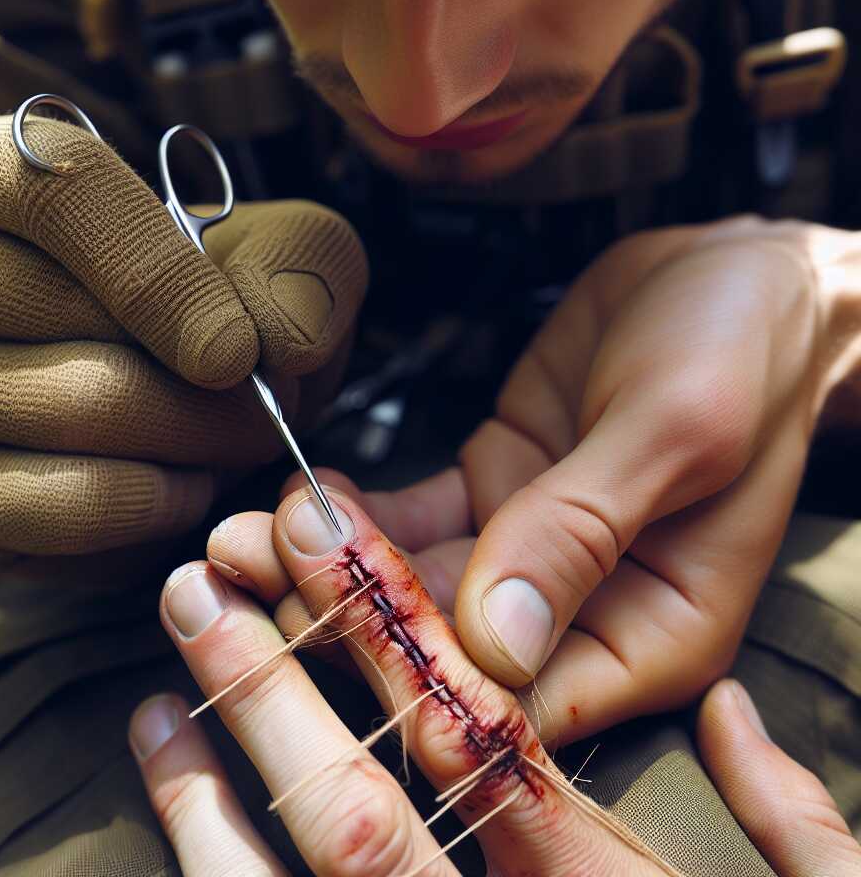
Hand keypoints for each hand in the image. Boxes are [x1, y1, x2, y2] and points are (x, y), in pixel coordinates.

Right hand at [0, 116, 366, 580]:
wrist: (126, 369)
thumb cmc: (199, 293)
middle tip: (265, 414)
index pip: (65, 194)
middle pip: (72, 330)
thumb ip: (301, 266)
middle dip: (206, 394)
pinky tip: (175, 489)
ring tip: (231, 447)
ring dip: (184, 453)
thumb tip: (279, 343)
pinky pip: (40, 516)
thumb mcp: (272, 248)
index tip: (242, 353)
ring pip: (61, 424)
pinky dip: (139, 514)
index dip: (170, 281)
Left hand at [214, 218, 859, 744]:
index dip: (424, 676)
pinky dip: (355, 514)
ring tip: (237, 536)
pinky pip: (414, 520)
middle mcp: (584, 613)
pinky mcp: (495, 495)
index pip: (526, 698)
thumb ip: (585, 530)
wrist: (729, 278)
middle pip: (449, 642)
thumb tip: (497, 640)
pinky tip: (294, 496)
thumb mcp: (677, 430)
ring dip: (327, 560)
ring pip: (415, 580)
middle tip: (240, 574)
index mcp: (653, 633)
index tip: (324, 629)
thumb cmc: (739, 352)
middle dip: (343, 612)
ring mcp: (528, 553)